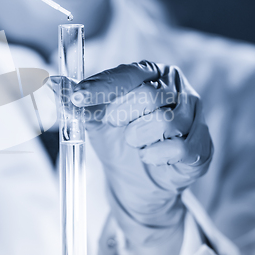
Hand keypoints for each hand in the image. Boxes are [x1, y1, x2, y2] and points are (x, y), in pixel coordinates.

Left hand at [72, 61, 212, 245]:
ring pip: (166, 121)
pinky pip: (180, 148)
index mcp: (150, 73)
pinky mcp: (202, 144)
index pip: (127, 74)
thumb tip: (52, 82)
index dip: (101, 87)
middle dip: (122, 116)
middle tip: (115, 125)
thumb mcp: (93, 120)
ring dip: (139, 138)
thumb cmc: (117, 141)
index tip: (76, 97)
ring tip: (135, 142)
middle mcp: (176, 87)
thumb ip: (77, 101)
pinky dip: (156, 156)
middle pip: (149, 95)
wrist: (136, 180)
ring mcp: (195, 115)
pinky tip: (151, 157)